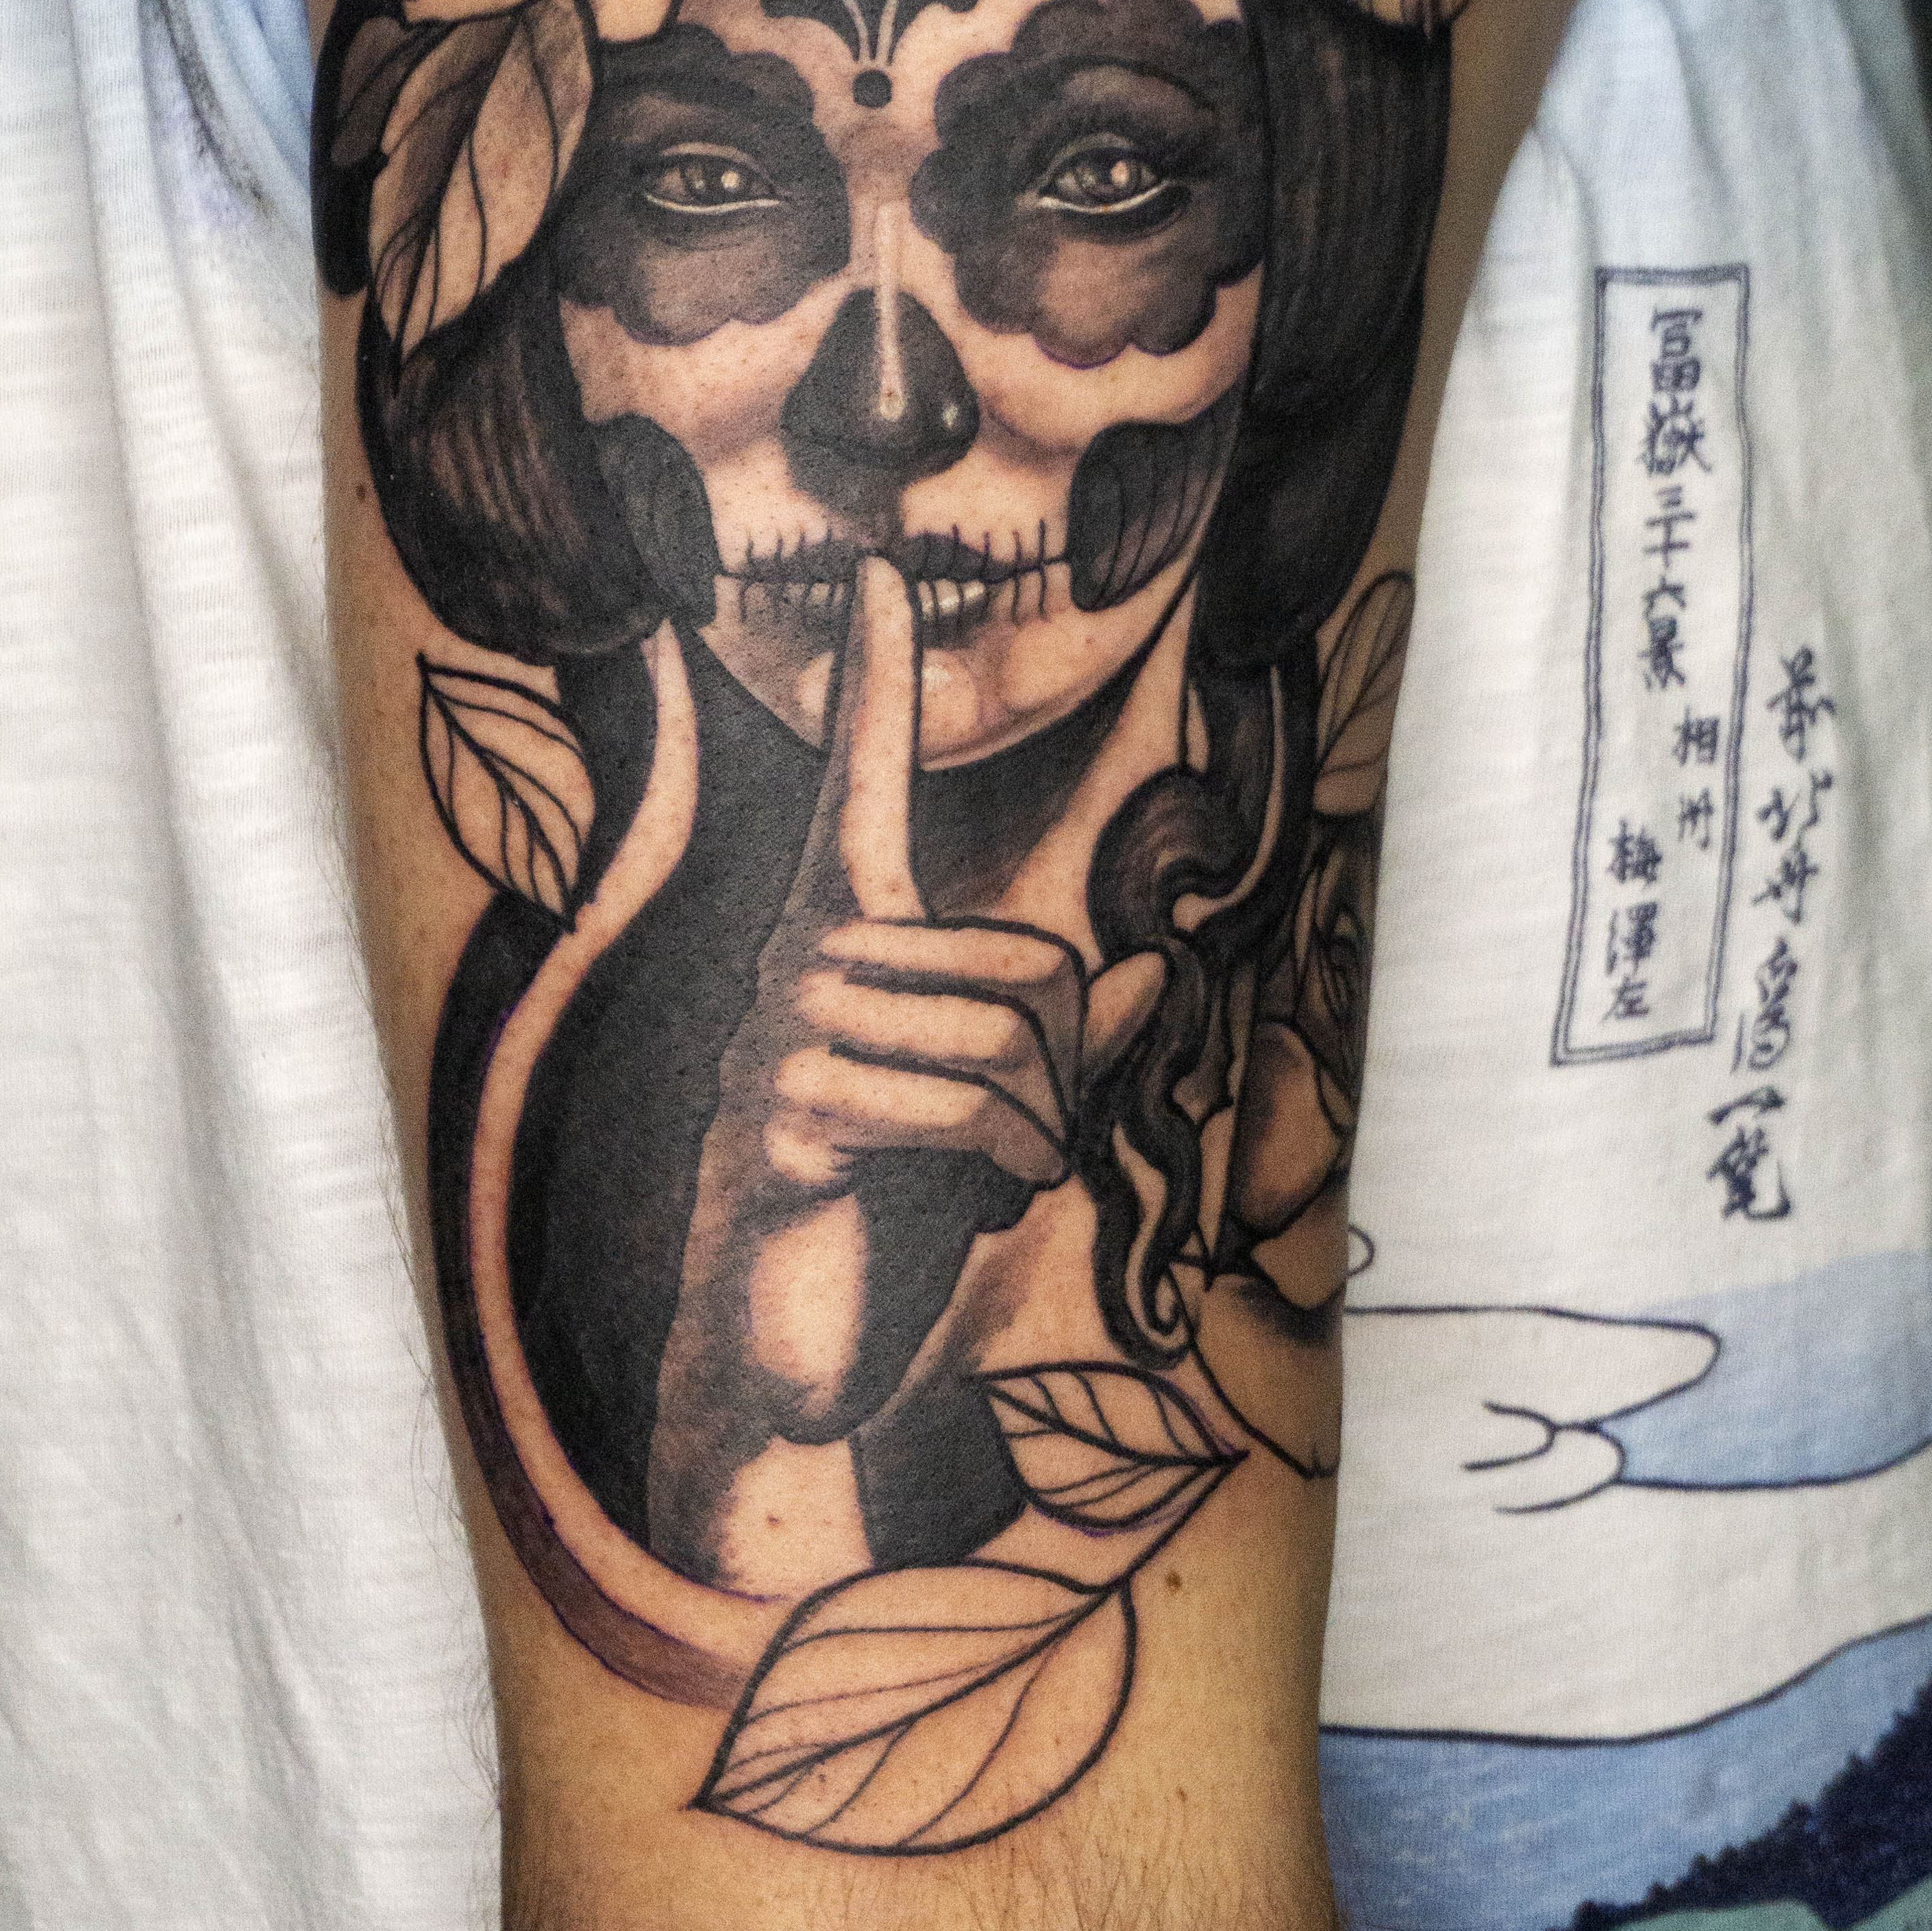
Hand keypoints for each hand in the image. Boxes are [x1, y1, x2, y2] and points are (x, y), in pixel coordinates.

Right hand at [733, 558, 1164, 1199]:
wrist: (777, 1365)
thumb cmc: (884, 1225)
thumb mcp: (993, 1125)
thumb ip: (1068, 1049)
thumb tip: (1154, 972)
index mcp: (840, 940)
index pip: (856, 782)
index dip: (872, 675)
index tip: (876, 565)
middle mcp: (796, 961)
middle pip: (1032, 962)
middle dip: (1066, 1079)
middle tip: (1012, 1151)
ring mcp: (777, 1035)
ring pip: (1013, 1039)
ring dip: (1041, 1137)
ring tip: (981, 1182)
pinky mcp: (781, 1117)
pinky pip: (965, 1107)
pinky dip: (1008, 1170)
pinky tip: (963, 1207)